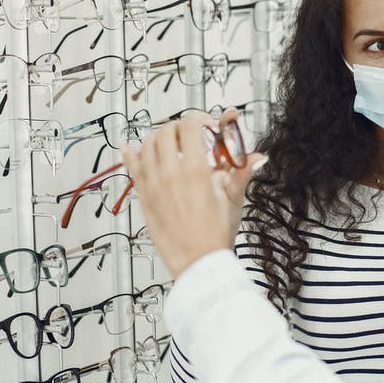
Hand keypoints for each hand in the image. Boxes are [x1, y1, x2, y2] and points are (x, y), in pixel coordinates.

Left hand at [121, 111, 262, 277]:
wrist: (199, 263)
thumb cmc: (214, 237)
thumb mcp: (234, 199)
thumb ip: (241, 171)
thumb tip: (255, 157)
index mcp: (195, 171)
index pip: (190, 126)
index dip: (200, 119)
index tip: (207, 126)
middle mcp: (170, 174)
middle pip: (166, 131)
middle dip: (180, 128)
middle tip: (191, 136)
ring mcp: (154, 185)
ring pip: (147, 144)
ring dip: (159, 138)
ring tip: (170, 143)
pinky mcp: (144, 196)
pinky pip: (131, 167)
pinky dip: (130, 154)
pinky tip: (129, 148)